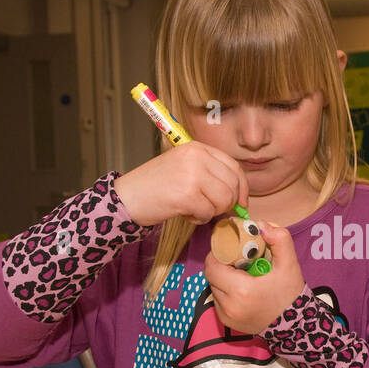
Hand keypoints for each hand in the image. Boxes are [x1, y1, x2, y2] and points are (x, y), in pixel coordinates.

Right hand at [113, 142, 249, 226]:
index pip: (233, 167)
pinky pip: (208, 212)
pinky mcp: (186, 194)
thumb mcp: (184, 168)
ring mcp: (192, 174)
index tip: (241, 202)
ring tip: (194, 209)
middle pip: (232, 184)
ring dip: (212, 211)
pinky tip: (185, 214)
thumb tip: (239, 195)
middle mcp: (196, 157)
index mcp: (197, 148)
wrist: (126, 197)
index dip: (242, 187)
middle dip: (227, 203)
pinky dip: (199, 219)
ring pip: (224, 200)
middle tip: (210, 209)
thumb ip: (209, 174)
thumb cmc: (155, 187)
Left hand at [204, 223, 305, 333]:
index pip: (212, 266)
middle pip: (211, 277)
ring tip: (240, 275)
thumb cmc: (290, 294)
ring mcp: (227, 316)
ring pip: (213, 289)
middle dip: (220, 265)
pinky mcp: (228, 323)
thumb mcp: (290, 265)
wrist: (295, 326)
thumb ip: (280, 240)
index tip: (229, 249)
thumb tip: (261, 226)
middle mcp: (229, 305)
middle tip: (236, 260)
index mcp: (241, 290)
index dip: (217, 254)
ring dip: (222, 279)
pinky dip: (225, 293)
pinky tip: (240, 290)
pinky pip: (218, 301)